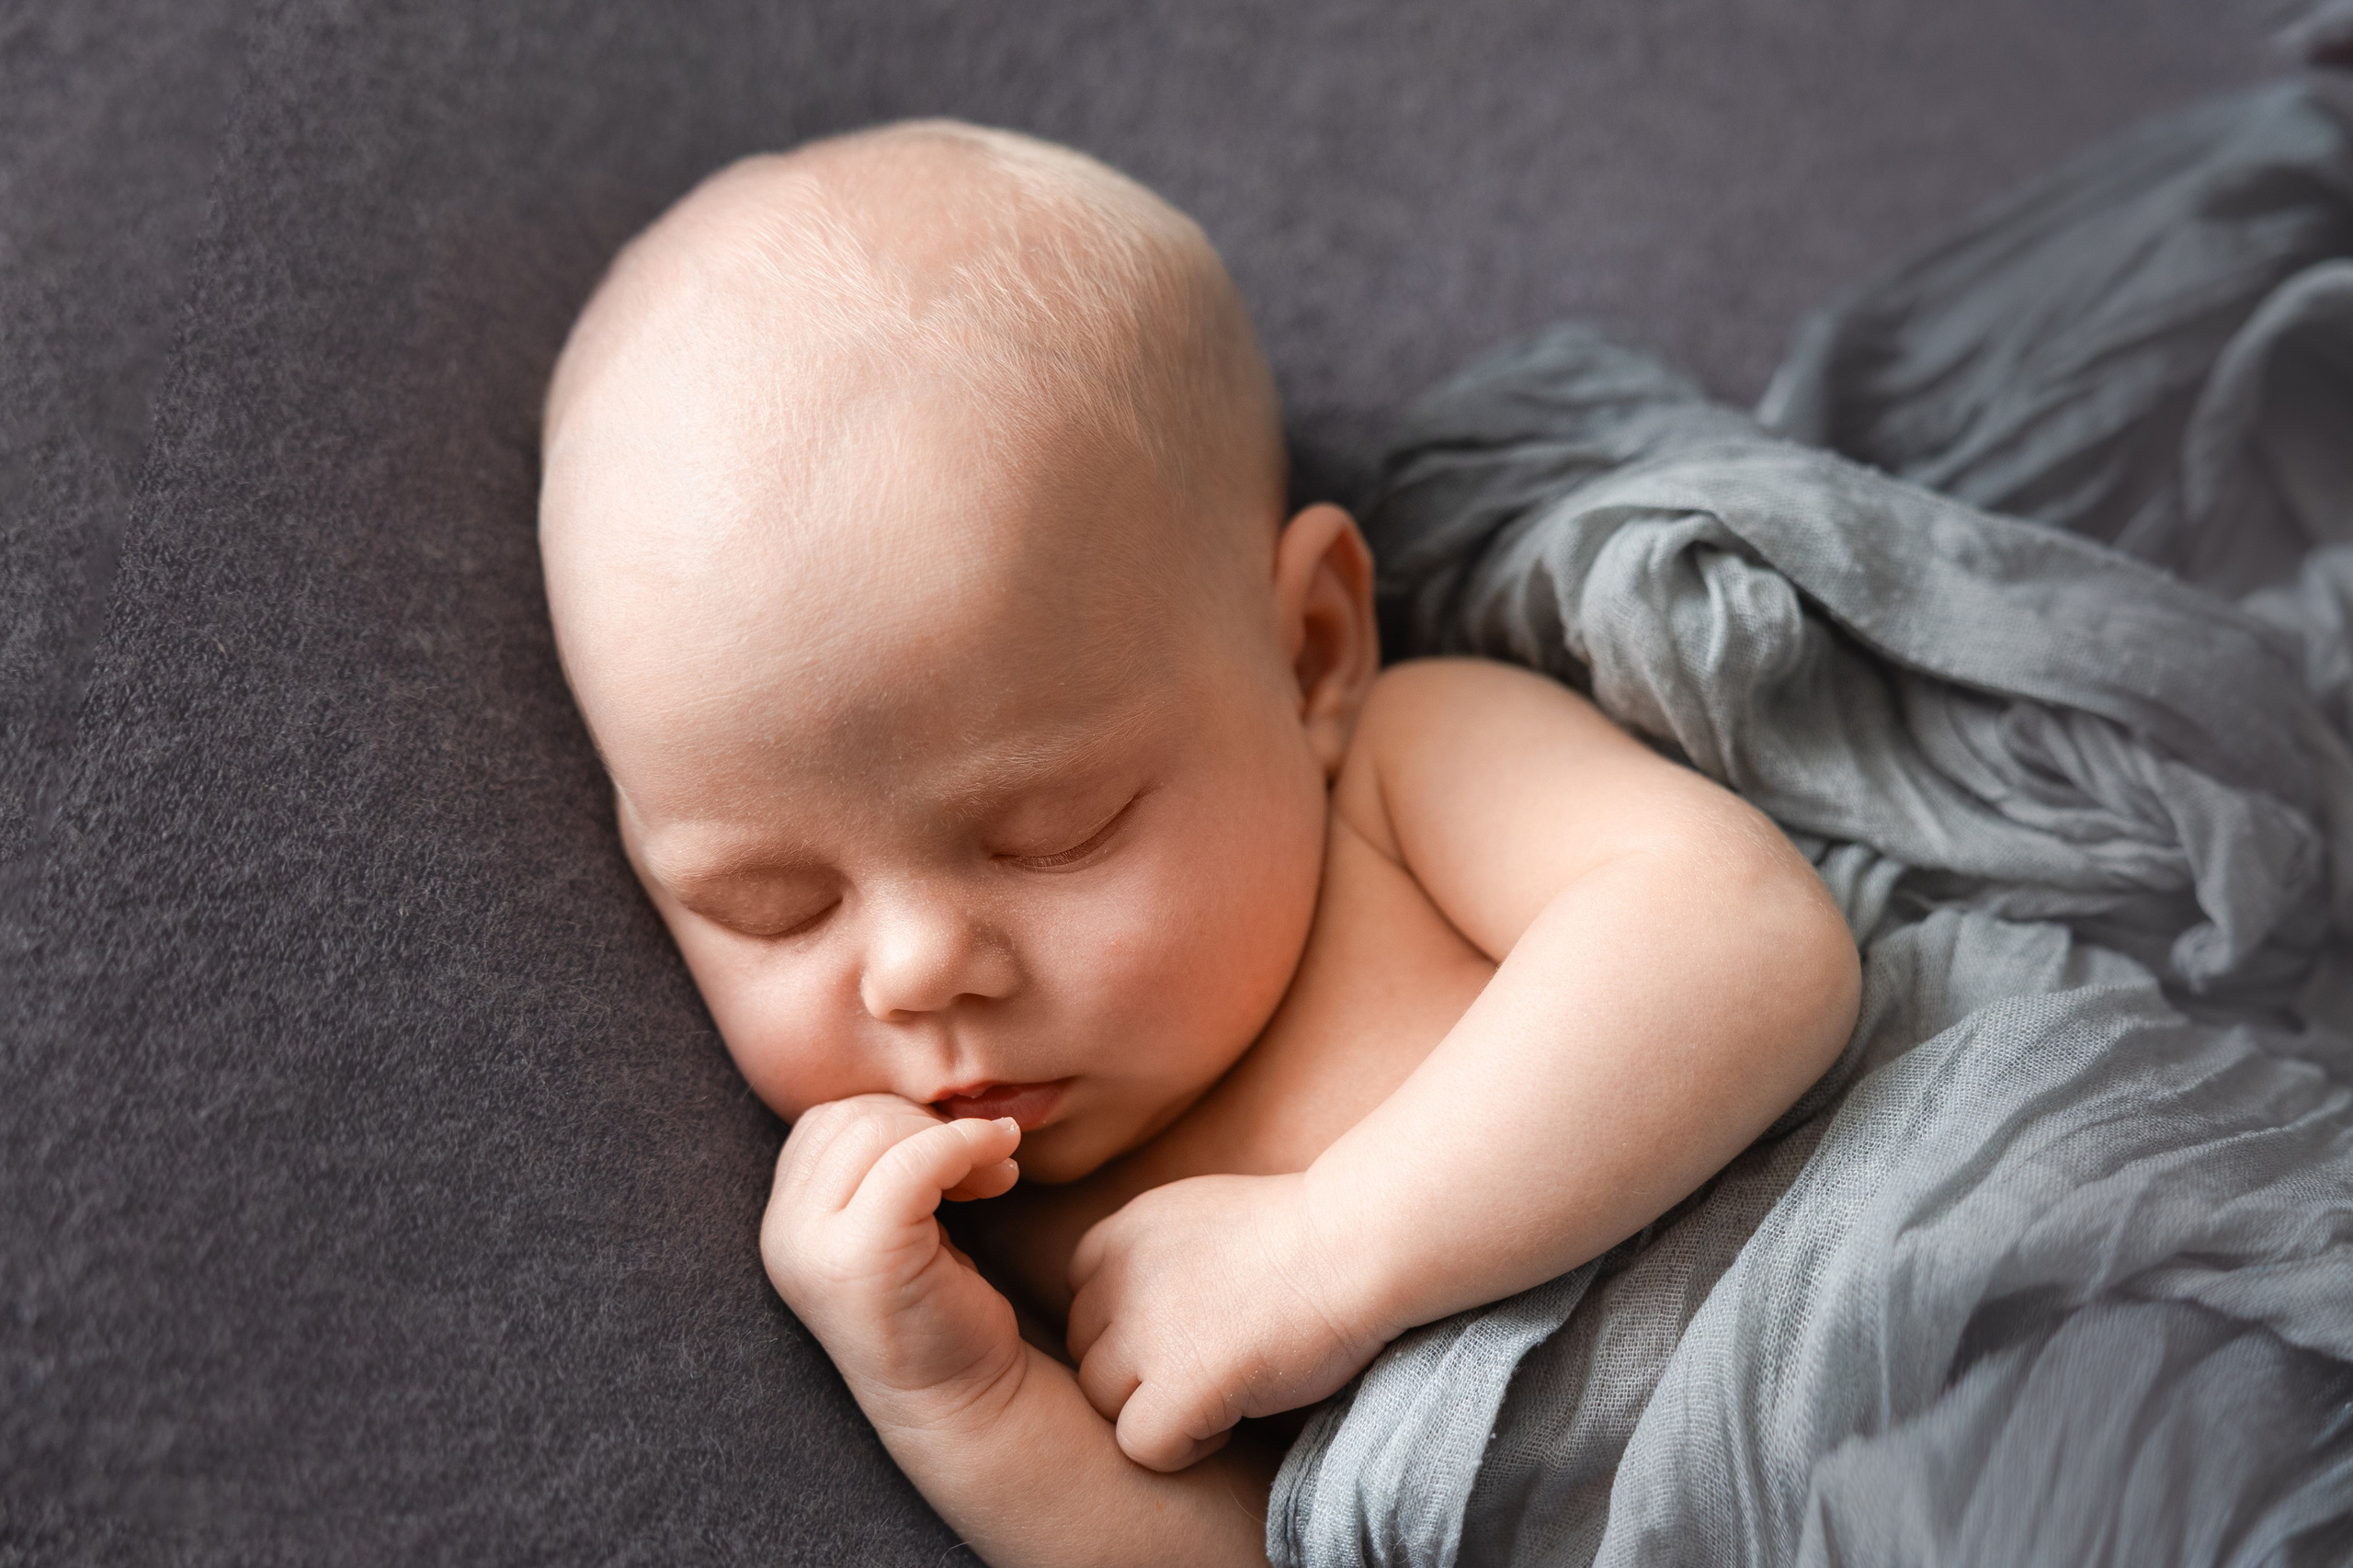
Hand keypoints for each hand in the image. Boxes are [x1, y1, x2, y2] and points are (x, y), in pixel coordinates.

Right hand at [761, 1094, 1026, 1434]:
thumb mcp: (901, 1219)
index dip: (901, 1119)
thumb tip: (928, 1085)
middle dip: (929, 1124)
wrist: (966, 1401)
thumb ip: (884, 1160)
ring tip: (995, 1176)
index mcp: (785, 1218)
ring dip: (952, 1137)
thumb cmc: (942, 1303)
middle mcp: (781, 1234)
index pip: (829, 1117)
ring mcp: (812, 1251)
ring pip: (879, 1129)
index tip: (958, 1155)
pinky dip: (967, 1148)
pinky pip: (914, 1160)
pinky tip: (1003, 1171)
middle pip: (851, 1115)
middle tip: (989, 1162)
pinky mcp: (860, 1262)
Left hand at [1065, 1171, 1391, 1471]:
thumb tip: (1137, 1310)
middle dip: (1137, 1369)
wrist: (1353, 1243)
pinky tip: (1231, 1419)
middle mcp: (1118, 1277)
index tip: (1187, 1326)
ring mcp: (1142, 1332)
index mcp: (1123, 1230)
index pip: (1082, 1295)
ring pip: (1101, 1399)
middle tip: (1210, 1362)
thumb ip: (1154, 1255)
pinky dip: (1182, 1447)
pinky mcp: (1176, 1385)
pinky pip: (1139, 1444)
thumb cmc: (1304, 1232)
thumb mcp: (1201, 1214)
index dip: (1127, 1324)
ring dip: (1155, 1407)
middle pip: (1086, 1351)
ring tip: (1223, 1390)